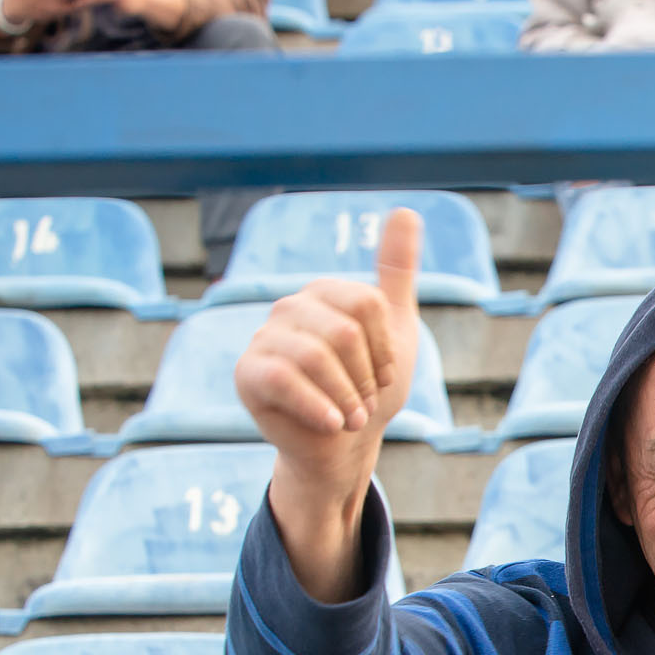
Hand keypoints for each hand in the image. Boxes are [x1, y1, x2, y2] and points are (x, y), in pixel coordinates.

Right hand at [235, 208, 422, 598]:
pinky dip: (318, 406)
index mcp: (324, 292)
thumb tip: (406, 210)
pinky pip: (284, 379)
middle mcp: (290, 307)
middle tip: (365, 402)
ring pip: (317, 357)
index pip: (367, 305)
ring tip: (352, 417)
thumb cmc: (370, 386)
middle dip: (366, 377)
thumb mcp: (394, 326)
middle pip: (344, 331)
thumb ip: (396, 271)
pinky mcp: (248, 374)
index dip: (385, 349)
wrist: (346, 443)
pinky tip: (334, 423)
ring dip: (347, 396)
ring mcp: (264, 338)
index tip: (383, 375)